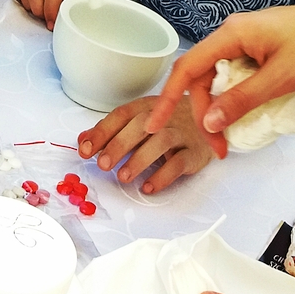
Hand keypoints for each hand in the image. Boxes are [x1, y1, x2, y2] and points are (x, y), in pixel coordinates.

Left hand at [78, 94, 212, 193]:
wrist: (211, 119)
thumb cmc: (170, 121)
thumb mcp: (141, 120)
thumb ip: (112, 130)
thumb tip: (82, 140)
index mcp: (147, 106)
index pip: (122, 115)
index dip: (103, 131)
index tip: (85, 149)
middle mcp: (164, 116)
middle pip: (140, 125)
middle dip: (118, 145)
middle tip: (103, 164)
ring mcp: (181, 133)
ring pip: (161, 142)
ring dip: (139, 159)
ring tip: (123, 177)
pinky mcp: (195, 152)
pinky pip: (180, 162)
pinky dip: (163, 176)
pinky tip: (148, 187)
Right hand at [145, 0, 294, 157]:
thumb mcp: (279, 78)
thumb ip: (241, 100)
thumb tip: (208, 122)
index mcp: (232, 34)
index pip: (188, 68)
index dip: (168, 97)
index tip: (155, 124)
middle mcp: (234, 33)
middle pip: (204, 76)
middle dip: (205, 113)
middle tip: (219, 147)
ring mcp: (249, 39)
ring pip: (222, 77)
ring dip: (222, 107)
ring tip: (232, 137)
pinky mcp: (263, 46)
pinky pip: (239, 74)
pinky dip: (238, 96)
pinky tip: (248, 114)